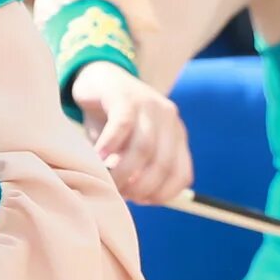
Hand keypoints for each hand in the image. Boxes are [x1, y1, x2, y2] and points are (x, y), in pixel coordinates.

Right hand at [71, 62, 192, 203]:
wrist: (98, 77)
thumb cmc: (112, 120)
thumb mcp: (131, 145)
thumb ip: (138, 168)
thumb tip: (134, 199)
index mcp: (176, 134)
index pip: (182, 174)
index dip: (162, 194)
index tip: (140, 201)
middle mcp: (168, 118)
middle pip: (163, 163)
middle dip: (140, 187)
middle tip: (119, 194)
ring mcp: (148, 104)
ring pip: (144, 148)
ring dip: (123, 172)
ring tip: (106, 180)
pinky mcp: (124, 96)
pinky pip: (122, 126)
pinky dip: (110, 146)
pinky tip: (97, 156)